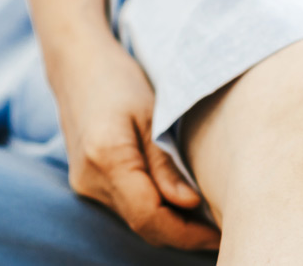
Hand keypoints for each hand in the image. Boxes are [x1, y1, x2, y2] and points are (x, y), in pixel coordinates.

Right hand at [48, 38, 220, 249]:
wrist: (77, 66)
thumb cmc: (121, 81)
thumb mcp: (153, 114)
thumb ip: (166, 163)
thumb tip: (189, 204)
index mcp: (107, 158)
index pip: (150, 216)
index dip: (187, 234)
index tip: (220, 236)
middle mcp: (90, 179)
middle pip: (144, 226)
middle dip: (185, 236)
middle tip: (225, 232)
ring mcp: (86, 184)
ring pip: (135, 221)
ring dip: (173, 227)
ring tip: (212, 222)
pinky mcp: (89, 183)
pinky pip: (128, 208)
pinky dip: (157, 214)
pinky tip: (185, 208)